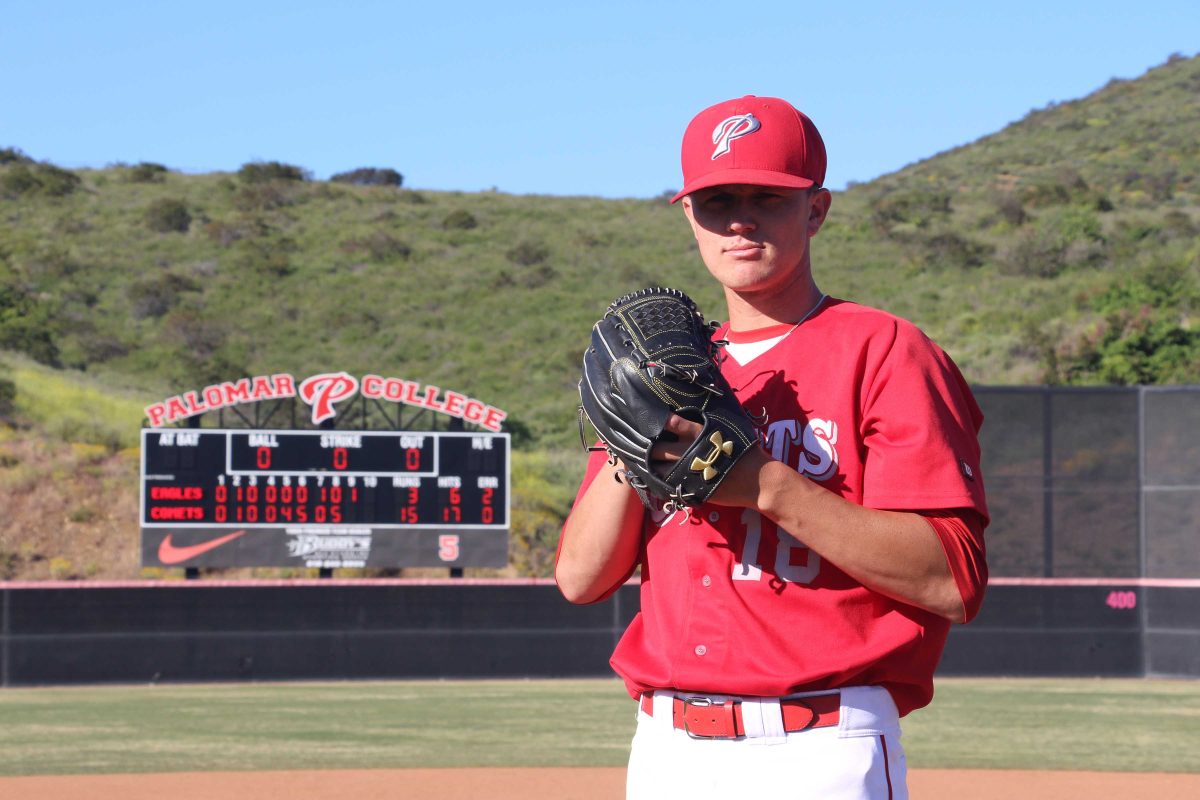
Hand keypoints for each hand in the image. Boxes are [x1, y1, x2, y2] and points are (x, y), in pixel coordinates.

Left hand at [650, 414, 768, 507]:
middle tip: (648, 447)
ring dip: (652, 466)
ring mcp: (688, 471)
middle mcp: (689, 450)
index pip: (670, 423)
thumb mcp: (728, 429)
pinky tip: (657, 480)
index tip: (650, 422)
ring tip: (650, 464)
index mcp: (699, 433)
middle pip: (658, 448)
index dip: (657, 422)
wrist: (758, 480)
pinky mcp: (690, 489)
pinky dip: (659, 482)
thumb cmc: (746, 451)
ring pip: (658, 469)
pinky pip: (666, 486)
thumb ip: (708, 424)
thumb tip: (694, 415)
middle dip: (651, 448)